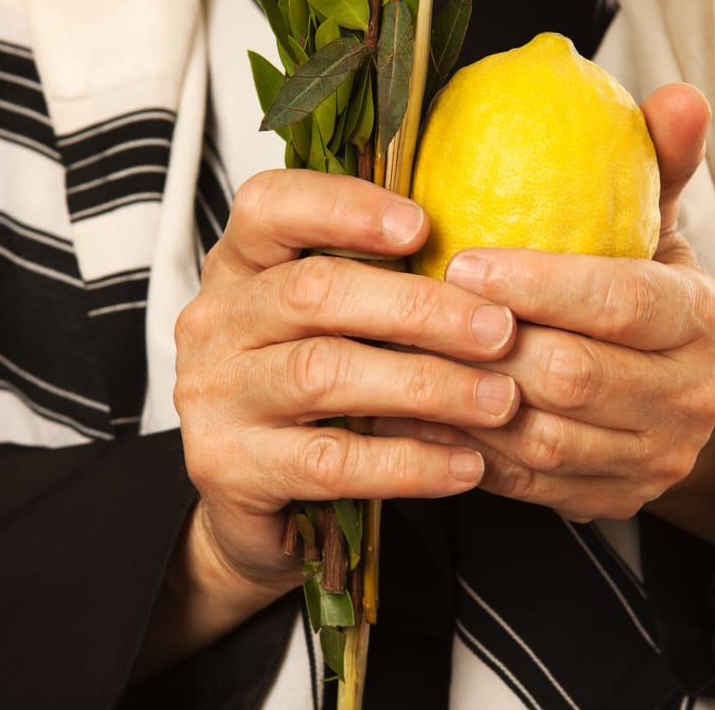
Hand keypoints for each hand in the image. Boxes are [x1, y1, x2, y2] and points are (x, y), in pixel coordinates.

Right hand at [142, 170, 520, 673]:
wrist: (248, 507)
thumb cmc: (308, 399)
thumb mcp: (332, 328)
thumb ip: (381, 289)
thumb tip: (490, 274)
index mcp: (241, 267)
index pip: (271, 207)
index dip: (346, 208)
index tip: (422, 226)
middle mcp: (217, 322)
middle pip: (314, 292)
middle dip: (418, 308)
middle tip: (499, 330)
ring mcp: (215, 396)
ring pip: (323, 373)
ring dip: (426, 385)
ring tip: (498, 399)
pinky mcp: (230, 468)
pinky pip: (330, 461)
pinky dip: (407, 462)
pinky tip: (463, 464)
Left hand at [375, 84, 714, 521]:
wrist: (677, 398)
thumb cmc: (648, 296)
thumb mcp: (658, 225)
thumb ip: (660, 162)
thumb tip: (677, 96)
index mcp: (703, 321)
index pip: (622, 302)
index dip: (540, 283)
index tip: (464, 262)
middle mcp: (689, 399)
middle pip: (574, 375)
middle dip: (487, 344)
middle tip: (413, 311)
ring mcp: (652, 461)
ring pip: (542, 439)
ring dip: (462, 400)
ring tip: (397, 358)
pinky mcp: (610, 501)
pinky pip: (523, 484)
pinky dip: (462, 447)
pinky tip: (410, 410)